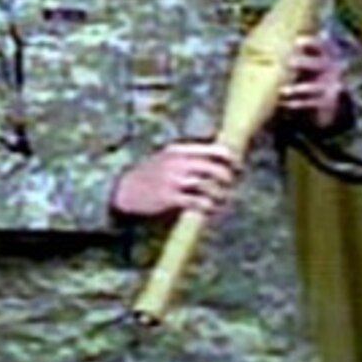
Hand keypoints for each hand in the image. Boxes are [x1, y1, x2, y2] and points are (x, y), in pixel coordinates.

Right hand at [111, 142, 240, 217]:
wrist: (123, 190)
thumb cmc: (147, 175)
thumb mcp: (165, 158)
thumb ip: (187, 157)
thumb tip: (217, 160)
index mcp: (178, 151)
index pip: (214, 151)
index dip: (231, 159)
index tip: (238, 167)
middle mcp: (178, 164)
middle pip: (215, 170)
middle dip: (228, 179)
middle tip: (229, 186)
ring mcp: (174, 181)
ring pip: (210, 188)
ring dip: (221, 196)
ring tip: (222, 200)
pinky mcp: (171, 198)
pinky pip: (200, 203)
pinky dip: (209, 207)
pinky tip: (211, 210)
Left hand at [280, 35, 346, 129]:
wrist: (333, 93)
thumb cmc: (314, 67)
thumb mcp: (313, 54)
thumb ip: (303, 45)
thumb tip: (280, 27)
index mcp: (329, 54)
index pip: (323, 45)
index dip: (311, 42)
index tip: (297, 41)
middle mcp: (332, 68)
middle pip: (319, 64)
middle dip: (305, 63)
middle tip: (290, 61)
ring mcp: (330, 85)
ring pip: (315, 87)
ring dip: (298, 89)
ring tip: (282, 91)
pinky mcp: (327, 101)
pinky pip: (312, 103)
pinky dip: (298, 103)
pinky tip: (283, 103)